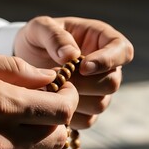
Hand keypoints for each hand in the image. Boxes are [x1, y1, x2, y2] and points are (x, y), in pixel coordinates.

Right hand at [0, 49, 78, 148]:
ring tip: (21, 124)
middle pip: (56, 138)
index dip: (69, 98)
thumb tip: (50, 78)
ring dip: (39, 141)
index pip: (61, 110)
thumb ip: (17, 69)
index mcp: (1, 106)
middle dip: (57, 119)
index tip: (63, 90)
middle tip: (44, 105)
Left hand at [14, 16, 133, 128]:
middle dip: (84, 83)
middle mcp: (107, 67)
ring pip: (100, 104)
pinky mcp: (89, 111)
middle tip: (57, 78)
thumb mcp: (39, 28)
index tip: (83, 66)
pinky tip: (51, 102)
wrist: (25, 62)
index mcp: (103, 40)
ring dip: (73, 98)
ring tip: (51, 87)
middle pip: (112, 83)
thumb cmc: (36, 39)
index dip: (108, 61)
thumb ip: (54, 36)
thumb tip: (71, 55)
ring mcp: (99, 91)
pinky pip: (87, 120)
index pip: (123, 51)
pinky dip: (68, 114)